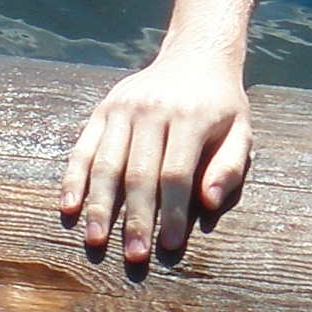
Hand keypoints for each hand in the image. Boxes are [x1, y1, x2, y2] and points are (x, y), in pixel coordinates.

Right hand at [58, 46, 251, 265]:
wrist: (196, 55)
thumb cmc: (222, 105)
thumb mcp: (241, 130)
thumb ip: (230, 167)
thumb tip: (208, 201)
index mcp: (190, 117)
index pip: (176, 173)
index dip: (172, 212)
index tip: (170, 245)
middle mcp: (152, 110)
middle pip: (138, 173)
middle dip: (135, 218)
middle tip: (134, 255)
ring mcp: (123, 108)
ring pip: (106, 163)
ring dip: (100, 205)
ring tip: (96, 239)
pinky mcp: (103, 109)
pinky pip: (83, 148)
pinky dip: (74, 178)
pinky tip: (70, 207)